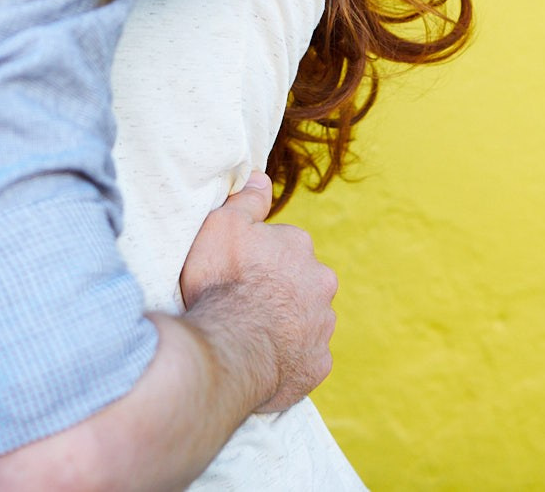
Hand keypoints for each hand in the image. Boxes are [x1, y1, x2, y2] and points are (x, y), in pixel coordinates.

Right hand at [179, 172, 337, 412]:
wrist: (229, 349)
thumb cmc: (222, 283)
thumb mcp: (222, 225)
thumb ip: (246, 200)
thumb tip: (262, 179)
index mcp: (300, 247)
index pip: (283, 247)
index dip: (257, 259)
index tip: (237, 272)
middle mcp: (320, 284)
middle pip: (300, 283)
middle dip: (279, 291)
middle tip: (244, 303)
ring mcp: (322, 327)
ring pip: (306, 320)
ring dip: (285, 324)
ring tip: (250, 334)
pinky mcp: (318, 365)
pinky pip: (304, 358)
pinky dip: (287, 359)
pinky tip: (261, 361)